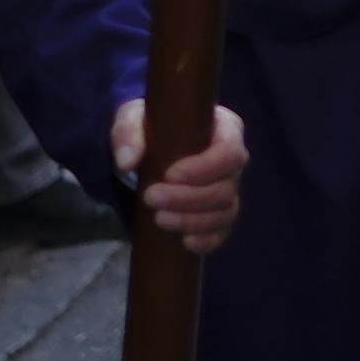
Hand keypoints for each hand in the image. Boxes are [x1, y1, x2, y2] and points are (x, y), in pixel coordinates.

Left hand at [112, 99, 250, 253]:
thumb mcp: (133, 118)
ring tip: (158, 219)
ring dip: (192, 221)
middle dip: (189, 198)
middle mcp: (232, 163)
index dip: (204, 168)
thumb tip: (127, 162)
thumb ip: (128, 133)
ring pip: (225, 213)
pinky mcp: (217, 214)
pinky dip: (207, 241)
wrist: (148, 147)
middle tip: (150, 197)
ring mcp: (228, 190)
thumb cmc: (149, 125)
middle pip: (226, 188)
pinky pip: (222, 232)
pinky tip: (184, 242)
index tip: (169, 174)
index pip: (229, 153)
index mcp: (225, 130)